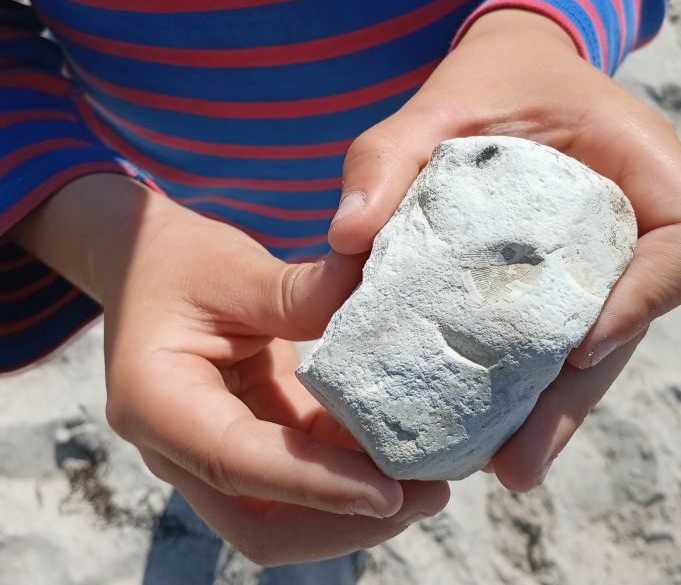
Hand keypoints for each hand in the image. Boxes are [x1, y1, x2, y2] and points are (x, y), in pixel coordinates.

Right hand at [11, 175, 448, 564]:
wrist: (147, 268)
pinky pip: (304, 476)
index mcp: (157, 401)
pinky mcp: (249, 444)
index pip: (236, 461)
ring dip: (356, 505)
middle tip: (426, 495)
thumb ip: (299, 292)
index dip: (315, 483)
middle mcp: (178, 447)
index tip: (389, 492)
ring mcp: (213, 455)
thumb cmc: (178, 261)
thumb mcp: (232, 266)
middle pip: (262, 525)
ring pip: (287, 516)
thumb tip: (377, 303)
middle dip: (345, 520)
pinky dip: (351, 471)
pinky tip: (396, 447)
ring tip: (428, 480)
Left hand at [328, 11, 680, 490]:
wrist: (507, 81)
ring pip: (596, 349)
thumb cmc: (492, 81)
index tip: (576, 346)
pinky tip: (480, 428)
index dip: (650, 299)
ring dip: (550, 413)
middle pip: (635, 321)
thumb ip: (389, 157)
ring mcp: (607, 262)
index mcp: (643, 164)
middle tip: (516, 464)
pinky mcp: (569, 285)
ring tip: (500, 468)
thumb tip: (347, 238)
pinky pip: (558, 341)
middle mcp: (637, 222)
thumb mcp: (438, 102)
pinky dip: (524, 386)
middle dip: (576, 398)